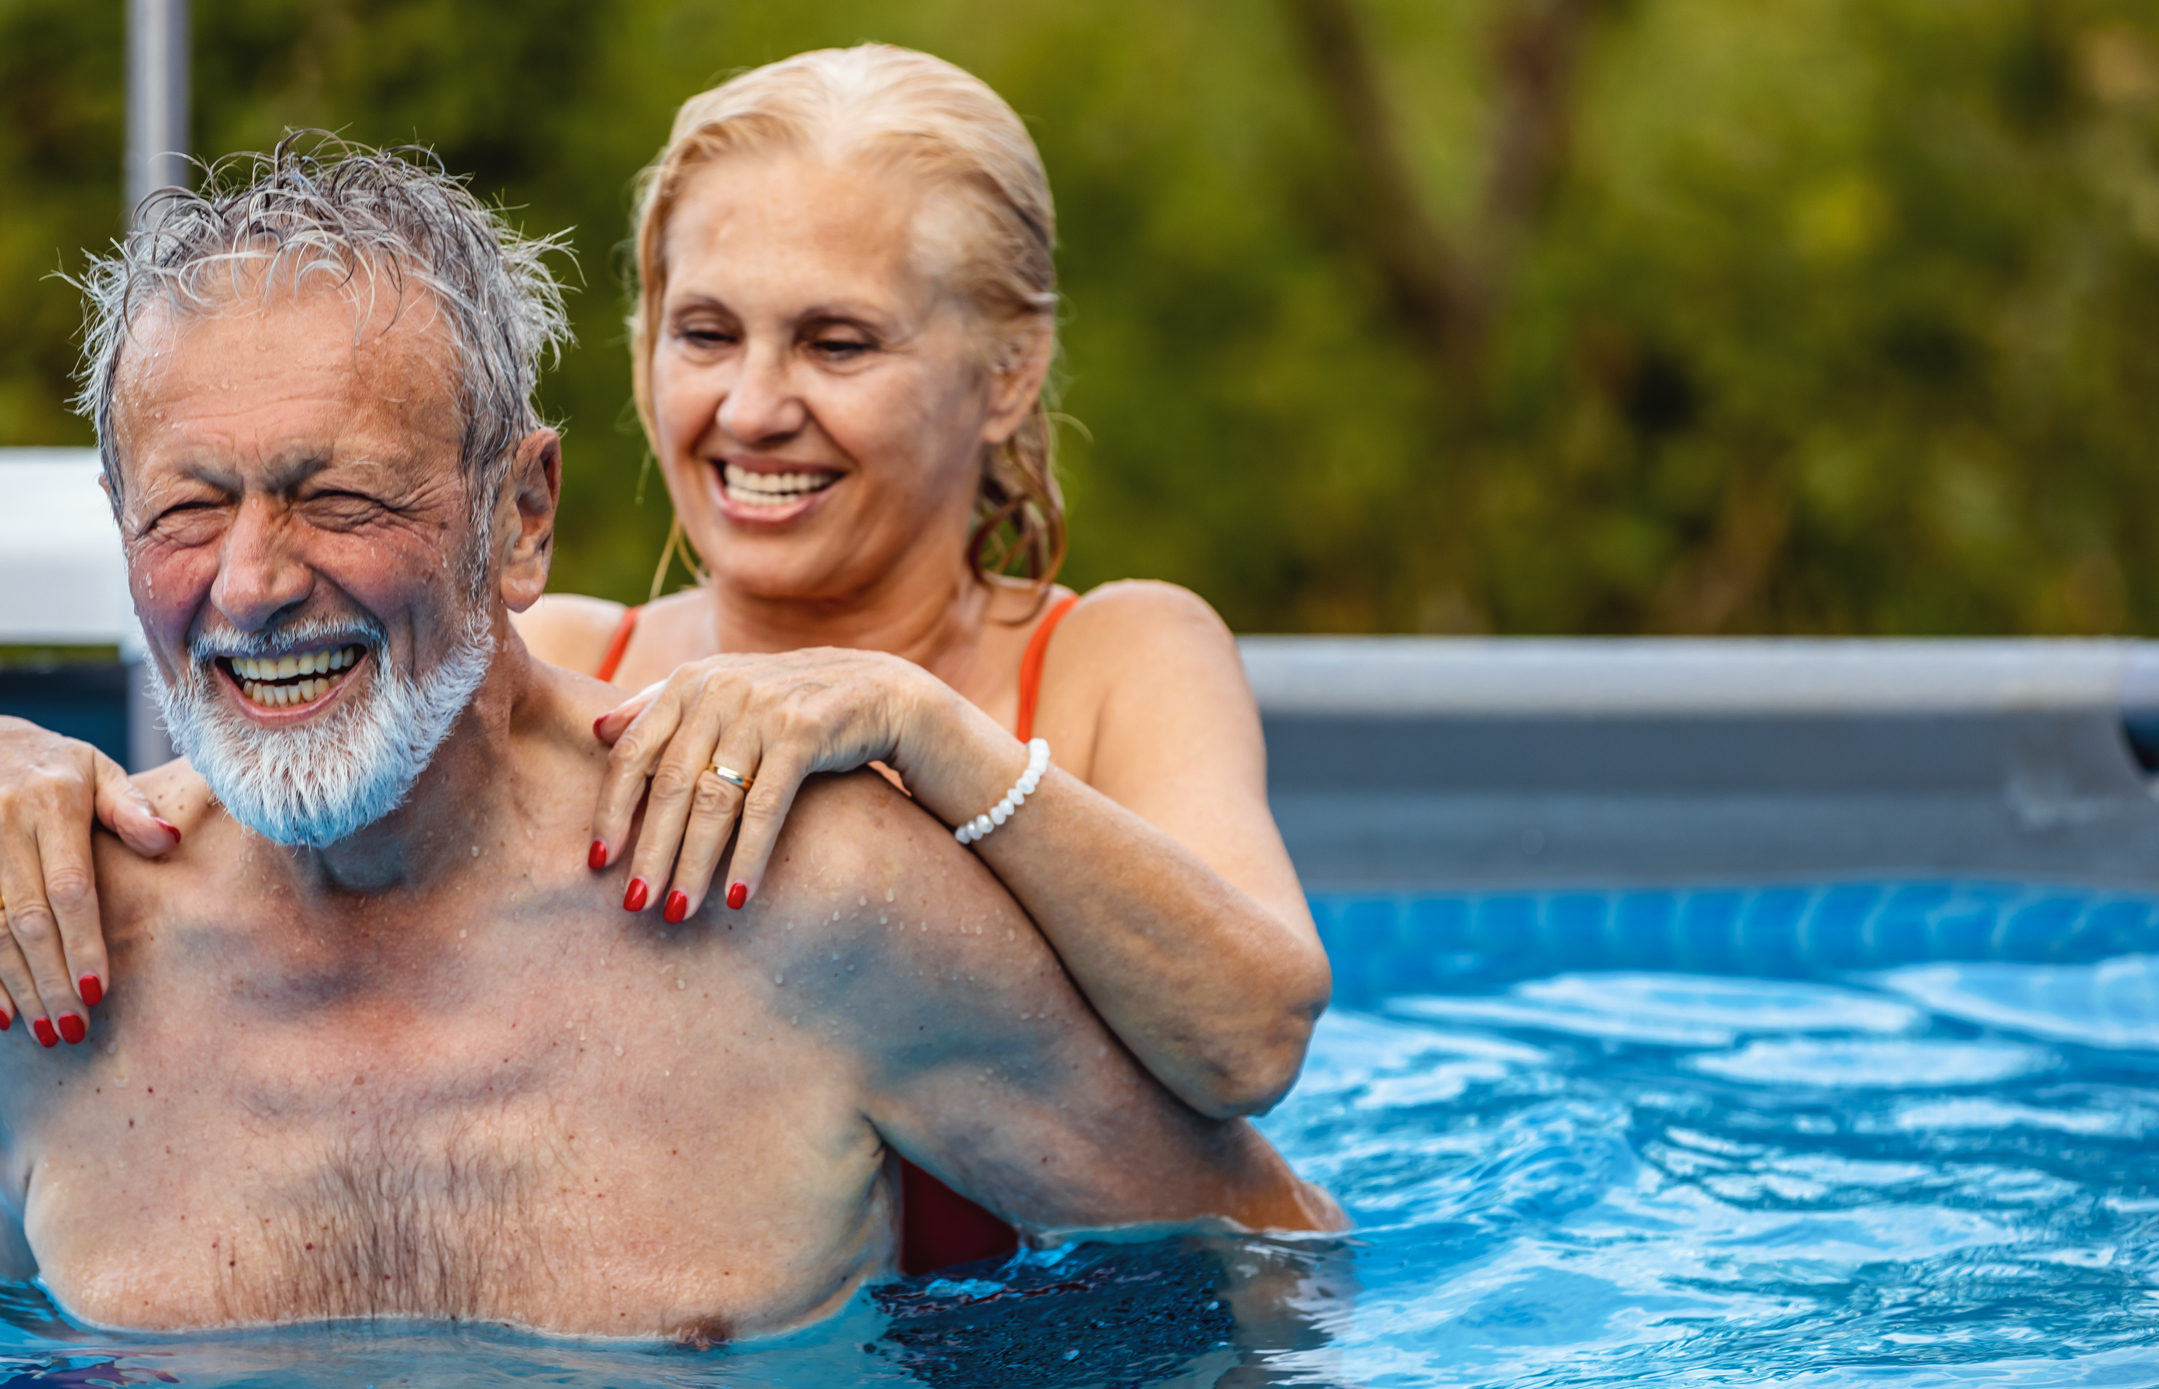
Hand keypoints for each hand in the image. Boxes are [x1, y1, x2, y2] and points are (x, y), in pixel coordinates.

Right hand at [0, 718, 179, 1044]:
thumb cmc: (55, 766)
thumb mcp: (98, 770)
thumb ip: (131, 808)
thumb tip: (169, 840)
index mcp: (51, 803)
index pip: (70, 887)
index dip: (82, 941)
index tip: (98, 990)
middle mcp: (3, 826)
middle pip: (26, 919)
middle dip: (50, 979)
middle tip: (73, 1029)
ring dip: (15, 987)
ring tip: (44, 1033)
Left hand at [589, 648, 945, 921]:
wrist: (878, 691)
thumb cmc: (790, 703)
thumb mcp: (725, 691)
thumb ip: (661, 707)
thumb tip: (598, 731)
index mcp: (690, 682)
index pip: (632, 753)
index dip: (611, 810)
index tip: (597, 862)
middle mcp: (720, 690)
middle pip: (670, 784)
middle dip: (650, 850)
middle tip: (635, 902)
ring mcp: (762, 710)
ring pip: (714, 800)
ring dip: (694, 862)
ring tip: (679, 911)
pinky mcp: (803, 733)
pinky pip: (765, 807)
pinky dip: (749, 855)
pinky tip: (737, 896)